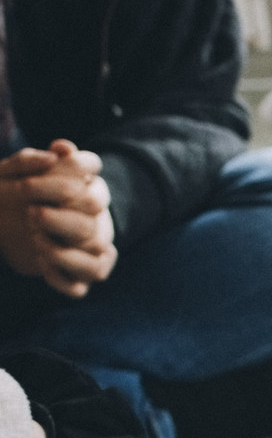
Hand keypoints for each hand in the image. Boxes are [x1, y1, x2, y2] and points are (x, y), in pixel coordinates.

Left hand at [0, 141, 116, 295]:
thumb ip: (38, 158)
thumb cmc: (16, 191)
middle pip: (95, 228)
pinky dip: (60, 278)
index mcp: (90, 195)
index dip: (65, 189)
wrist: (1, 219)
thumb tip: (61, 148)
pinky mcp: (72, 278)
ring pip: (96, 266)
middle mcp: (96, 226)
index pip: (96, 193)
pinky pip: (78, 289)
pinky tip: (40, 262)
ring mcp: (87, 255)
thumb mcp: (19, 171)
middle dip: (61, 221)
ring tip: (36, 240)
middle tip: (31, 213)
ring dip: (63, 255)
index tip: (26, 186)